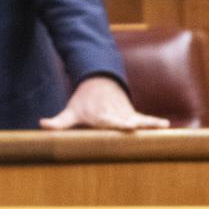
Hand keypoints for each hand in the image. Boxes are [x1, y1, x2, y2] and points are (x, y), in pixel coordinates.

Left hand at [39, 76, 168, 131]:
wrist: (99, 81)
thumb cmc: (84, 101)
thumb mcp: (71, 110)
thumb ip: (58, 122)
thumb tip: (42, 124)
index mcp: (101, 115)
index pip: (110, 121)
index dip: (118, 123)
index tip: (128, 126)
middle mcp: (115, 114)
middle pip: (125, 121)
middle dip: (132, 124)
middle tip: (138, 127)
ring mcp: (125, 113)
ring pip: (138, 119)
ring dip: (149, 123)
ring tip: (162, 126)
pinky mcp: (132, 114)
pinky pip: (144, 119)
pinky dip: (154, 122)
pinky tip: (166, 126)